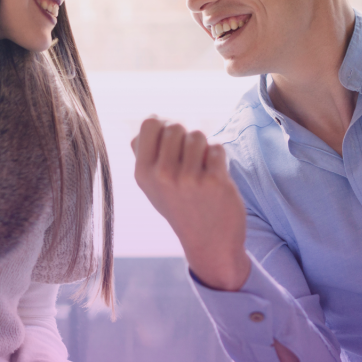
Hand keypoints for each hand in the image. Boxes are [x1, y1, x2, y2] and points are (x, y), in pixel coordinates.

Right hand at [132, 117, 249, 289]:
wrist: (209, 242)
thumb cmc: (181, 206)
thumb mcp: (153, 186)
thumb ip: (146, 153)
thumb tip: (152, 119)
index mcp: (143, 173)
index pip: (150, 123)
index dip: (164, 124)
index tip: (172, 139)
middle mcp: (162, 175)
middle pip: (176, 126)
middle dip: (186, 137)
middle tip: (190, 159)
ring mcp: (188, 179)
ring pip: (198, 135)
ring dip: (204, 148)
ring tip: (202, 169)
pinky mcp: (213, 181)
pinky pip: (216, 148)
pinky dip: (219, 158)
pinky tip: (214, 177)